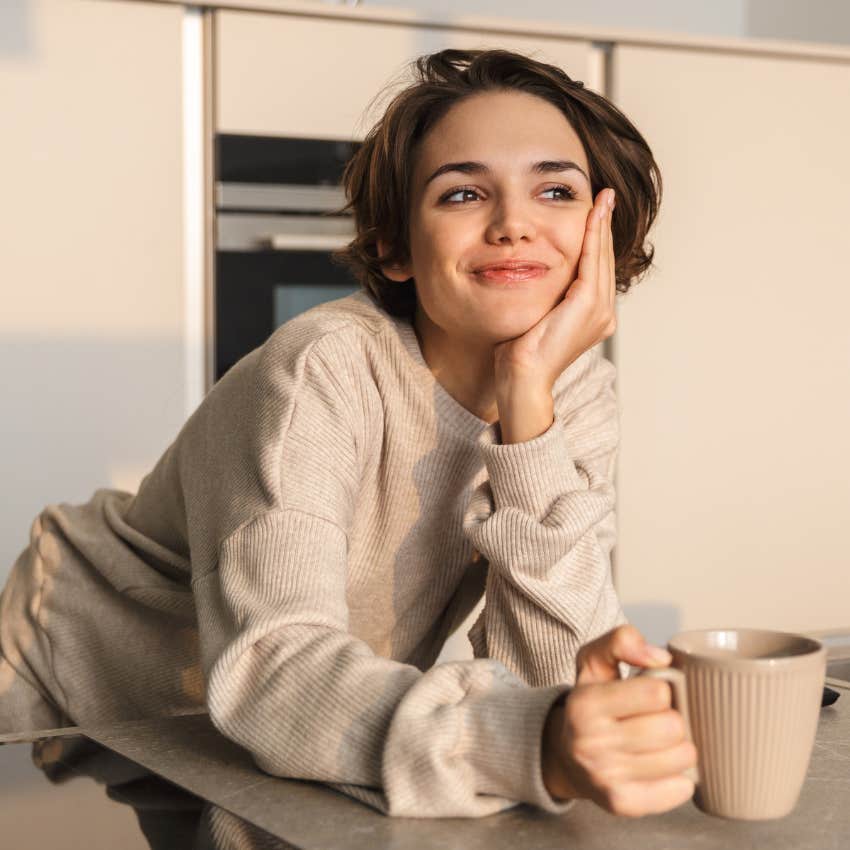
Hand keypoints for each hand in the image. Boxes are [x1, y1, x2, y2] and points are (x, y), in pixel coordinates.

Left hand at [493, 188, 616, 394]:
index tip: (596, 212)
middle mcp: (603, 314)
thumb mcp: (536, 317)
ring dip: (602, 225)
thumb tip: (532, 275)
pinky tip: (592, 216)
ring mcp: (599, 311)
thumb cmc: (520, 354)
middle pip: (604, 259)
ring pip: (601, 257)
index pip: (597, 269)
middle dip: (604, 225)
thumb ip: (546, 297)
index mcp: (593, 318)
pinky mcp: (588, 305)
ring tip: (603, 199)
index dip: (598, 239)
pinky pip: (592, 262)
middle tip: (606, 196)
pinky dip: (593, 237)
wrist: (521, 376)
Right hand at [541, 624, 697, 816]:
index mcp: (584, 703)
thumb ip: (622, 640)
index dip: (661, 689)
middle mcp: (591, 742)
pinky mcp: (623, 804)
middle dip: (673, 719)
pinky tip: (664, 767)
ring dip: (680, 747)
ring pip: (681, 758)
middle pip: (672, 727)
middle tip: (659, 720)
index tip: (650, 694)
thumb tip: (660, 657)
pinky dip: (680, 778)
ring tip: (662, 742)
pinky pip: (680, 791)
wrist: (565, 756)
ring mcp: (606, 777)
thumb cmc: (590, 704)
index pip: (656, 693)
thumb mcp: (594, 661)